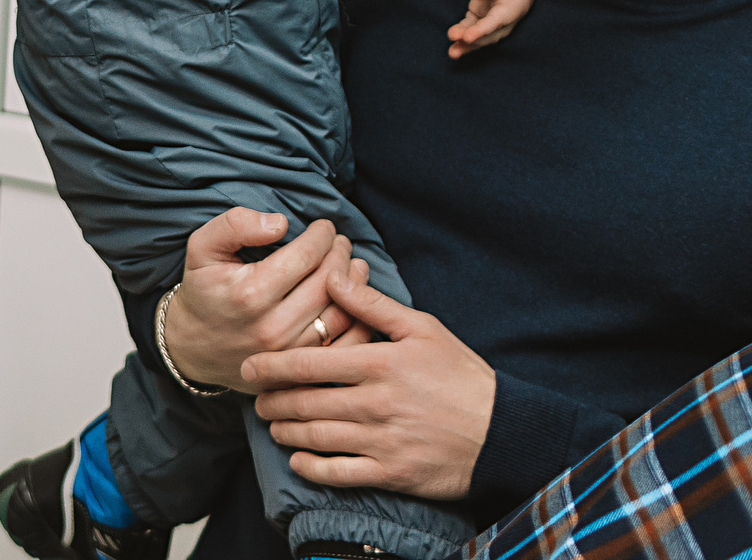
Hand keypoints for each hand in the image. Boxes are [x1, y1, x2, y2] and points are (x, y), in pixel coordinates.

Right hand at [153, 210, 375, 391]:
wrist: (192, 347)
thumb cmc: (202, 291)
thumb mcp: (202, 247)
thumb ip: (235, 225)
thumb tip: (280, 223)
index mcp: (251, 292)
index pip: (306, 255)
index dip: (322, 235)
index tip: (325, 227)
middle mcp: (273, 326)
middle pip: (328, 282)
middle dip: (340, 254)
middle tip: (341, 242)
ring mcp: (289, 352)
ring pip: (341, 312)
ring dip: (355, 284)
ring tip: (353, 264)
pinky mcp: (300, 370)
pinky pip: (343, 343)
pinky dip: (358, 319)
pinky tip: (356, 300)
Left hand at [245, 271, 496, 501]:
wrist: (503, 431)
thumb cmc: (461, 375)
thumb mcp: (423, 328)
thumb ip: (372, 304)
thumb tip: (332, 276)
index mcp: (379, 363)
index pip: (309, 362)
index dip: (271, 365)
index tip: (249, 366)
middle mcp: (375, 403)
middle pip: (304, 402)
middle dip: (272, 401)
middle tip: (256, 399)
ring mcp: (382, 441)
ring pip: (316, 437)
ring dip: (285, 432)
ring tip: (272, 424)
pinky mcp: (391, 472)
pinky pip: (339, 474)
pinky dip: (311, 468)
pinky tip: (297, 460)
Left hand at [448, 0, 536, 57]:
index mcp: (517, 4)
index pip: (499, 20)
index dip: (483, 30)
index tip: (468, 37)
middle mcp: (508, 14)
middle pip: (491, 33)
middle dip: (474, 40)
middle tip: (455, 45)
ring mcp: (496, 15)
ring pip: (482, 33)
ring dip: (467, 42)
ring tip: (452, 52)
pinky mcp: (485, 13)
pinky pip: (474, 26)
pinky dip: (464, 33)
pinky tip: (454, 40)